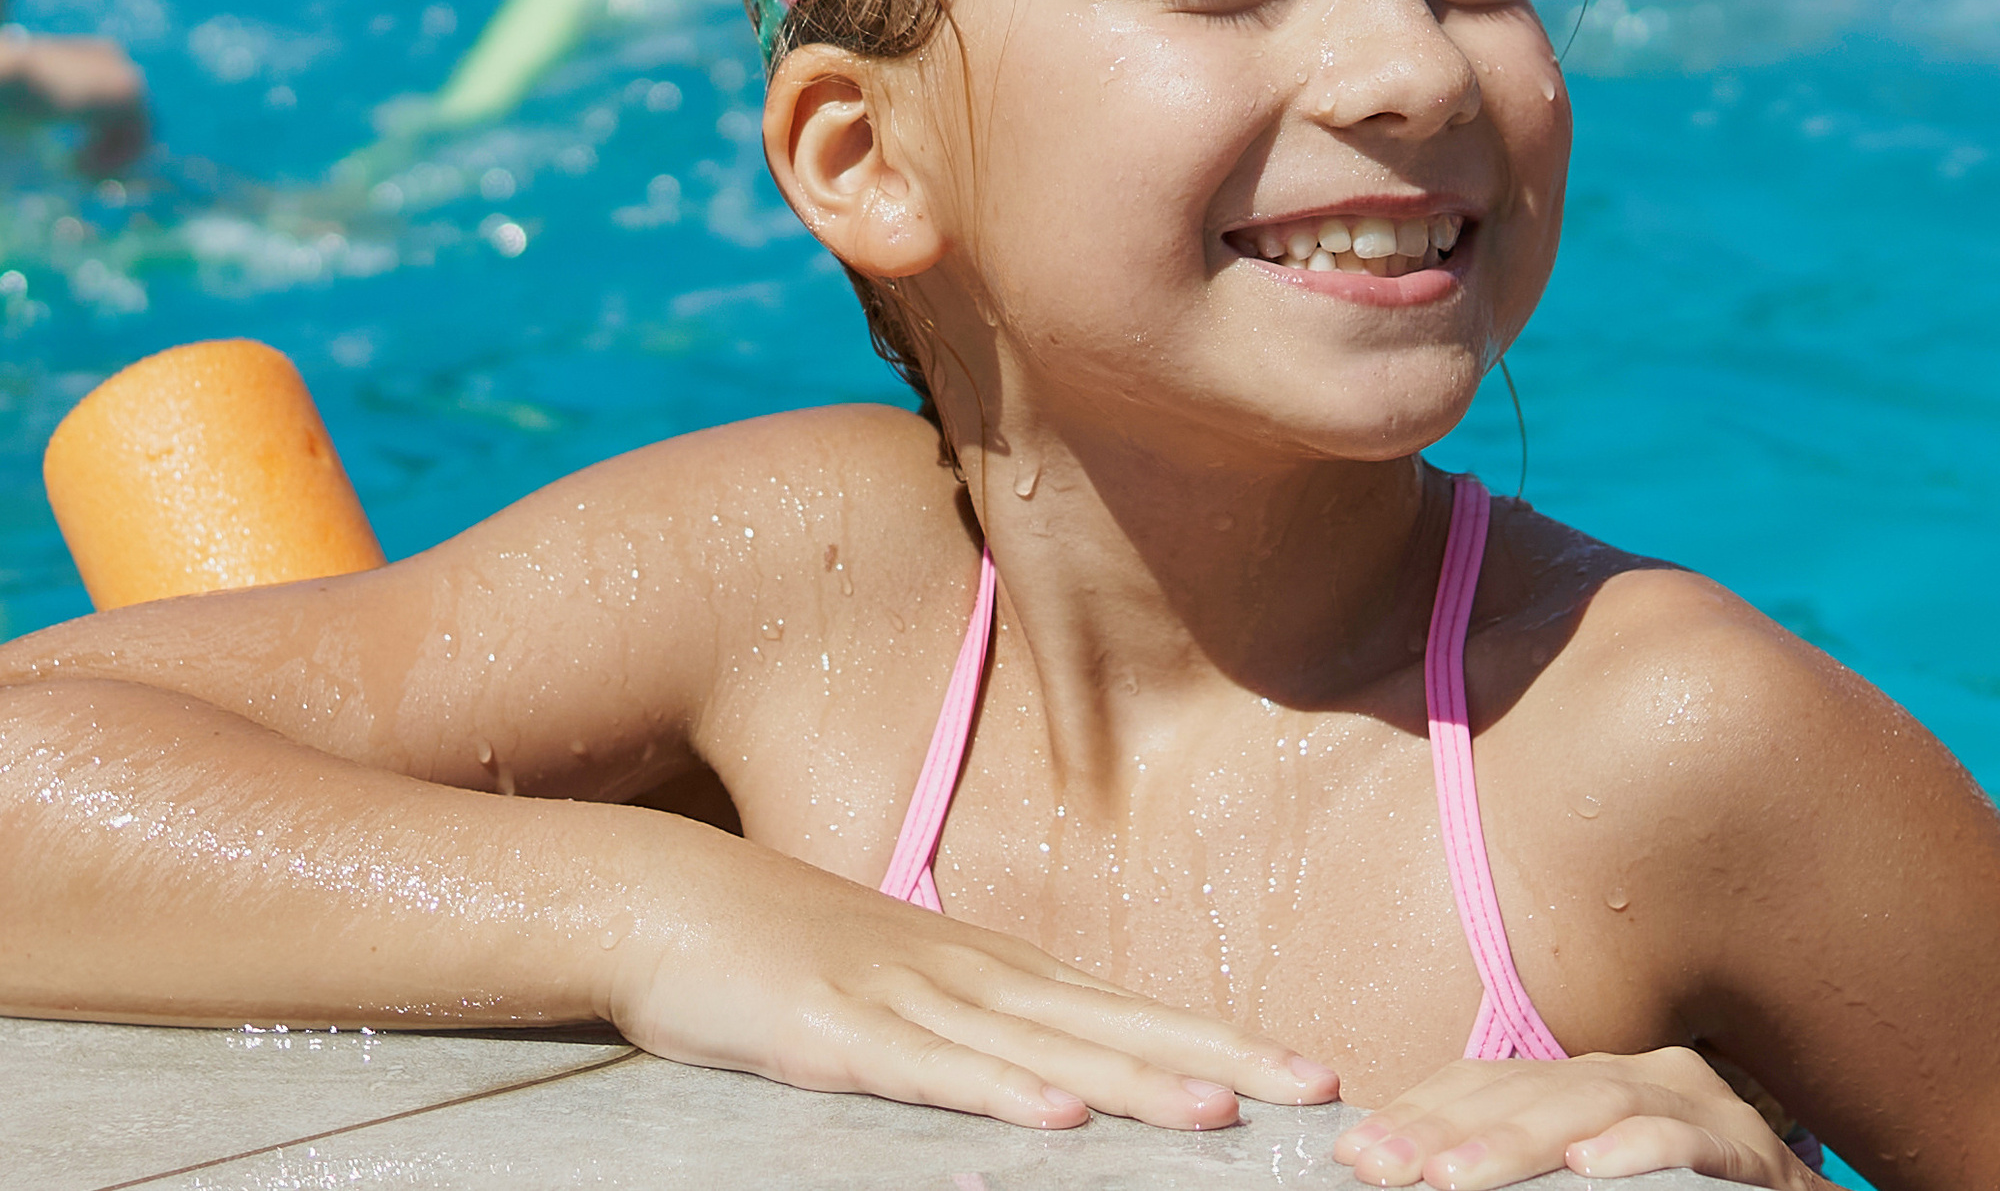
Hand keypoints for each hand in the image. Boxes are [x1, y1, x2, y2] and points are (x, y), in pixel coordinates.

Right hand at [608, 832, 1338, 1131]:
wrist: (665, 899)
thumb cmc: (788, 949)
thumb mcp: (906, 984)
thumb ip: (985, 1022)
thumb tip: (1070, 1066)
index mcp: (996, 970)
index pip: (1133, 1010)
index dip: (1226, 1040)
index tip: (1314, 1072)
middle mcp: (970, 976)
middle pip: (1115, 1023)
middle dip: (1221, 1058)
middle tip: (1318, 1089)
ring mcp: (904, 998)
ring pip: (1040, 1049)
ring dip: (1133, 1082)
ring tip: (1221, 1113)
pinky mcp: (834, 1034)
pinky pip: (927, 1072)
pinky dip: (996, 1092)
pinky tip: (1057, 1114)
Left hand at [1333, 1047, 1820, 1190]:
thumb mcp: (1579, 1181)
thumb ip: (1512, 1173)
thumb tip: (1421, 1179)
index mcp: (1584, 1082)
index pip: (1486, 1084)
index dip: (1418, 1113)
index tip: (1354, 1153)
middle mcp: (1634, 1075)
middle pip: (1526, 1090)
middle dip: (1444, 1130)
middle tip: (1381, 1168)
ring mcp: (1694, 1101)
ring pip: (1592, 1105)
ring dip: (1519, 1142)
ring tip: (1454, 1179)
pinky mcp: (1747, 1145)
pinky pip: (1685, 1139)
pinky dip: (1637, 1151)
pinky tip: (1590, 1168)